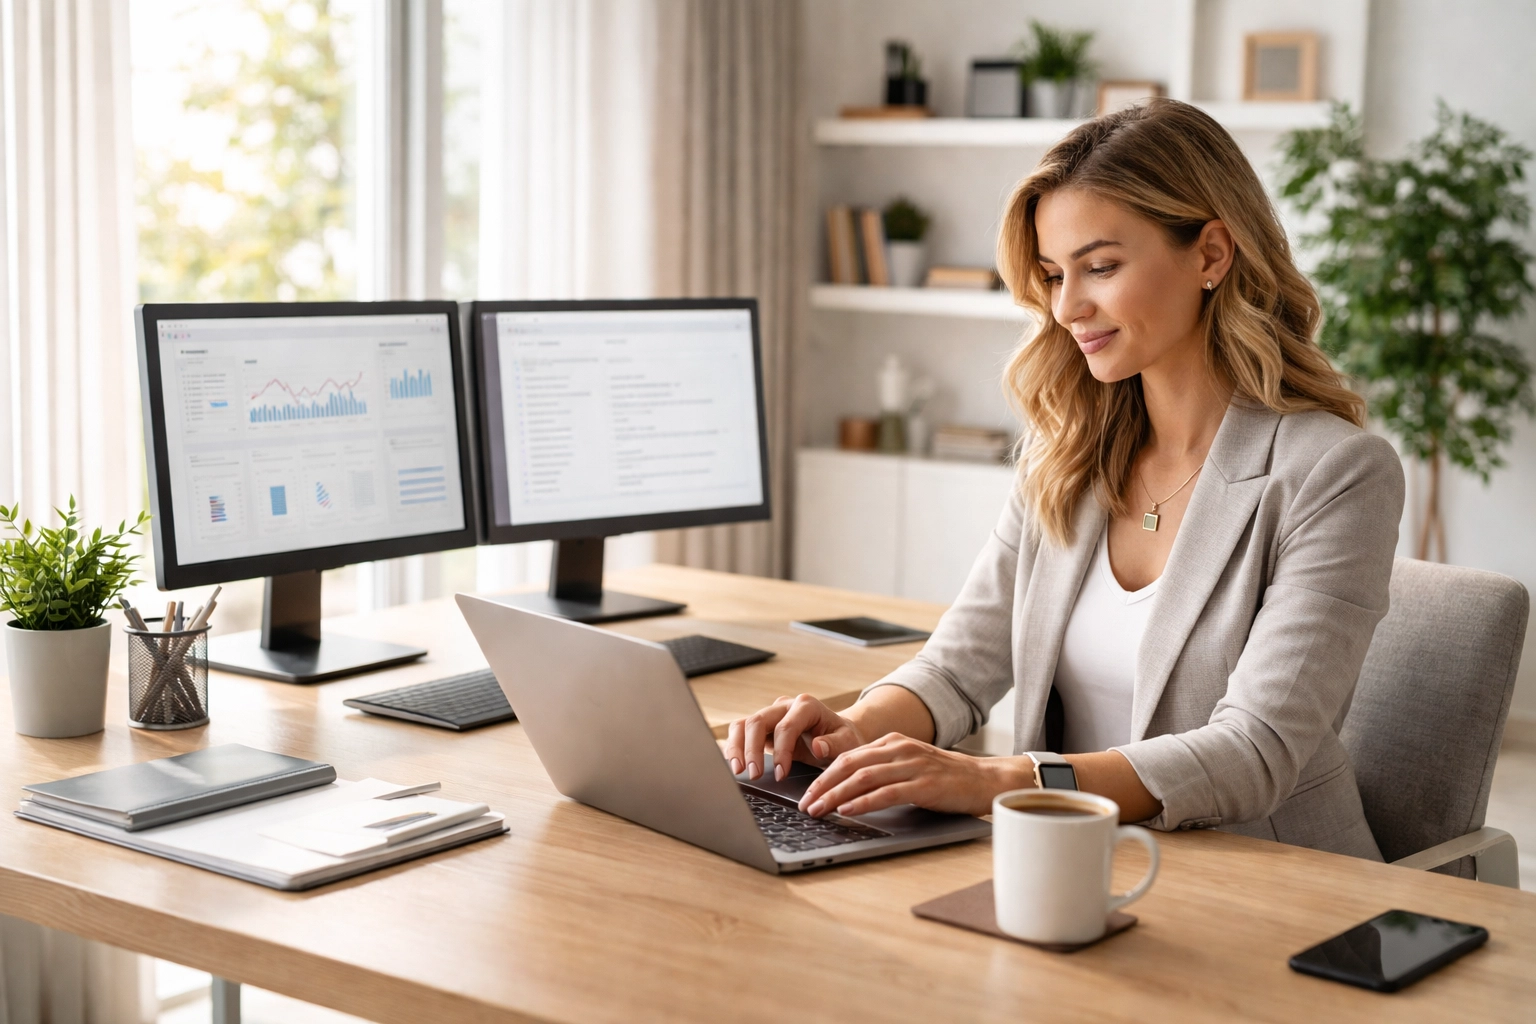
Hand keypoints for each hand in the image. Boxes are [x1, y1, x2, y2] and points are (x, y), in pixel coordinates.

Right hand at [724, 694, 868, 781]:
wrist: (838, 736)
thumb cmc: (844, 739)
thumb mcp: (847, 743)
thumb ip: (835, 744)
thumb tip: (817, 746)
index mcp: (806, 706)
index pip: (786, 726)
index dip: (780, 751)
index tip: (780, 774)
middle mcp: (784, 706)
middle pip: (758, 721)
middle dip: (752, 749)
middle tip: (754, 775)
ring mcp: (771, 715)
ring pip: (743, 724)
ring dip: (737, 747)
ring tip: (738, 771)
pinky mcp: (762, 727)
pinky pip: (741, 732)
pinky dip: (734, 748)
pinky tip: (735, 766)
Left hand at [798, 733, 1026, 818]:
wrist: (985, 780)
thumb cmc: (945, 778)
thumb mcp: (909, 765)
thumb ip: (882, 770)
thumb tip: (847, 789)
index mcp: (892, 742)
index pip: (847, 756)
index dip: (822, 775)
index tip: (806, 792)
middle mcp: (899, 749)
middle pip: (849, 765)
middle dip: (822, 785)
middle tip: (805, 804)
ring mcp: (912, 765)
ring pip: (863, 778)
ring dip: (836, 795)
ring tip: (819, 810)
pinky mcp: (924, 785)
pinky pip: (887, 792)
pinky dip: (864, 802)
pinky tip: (848, 810)